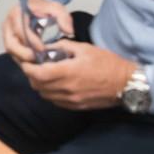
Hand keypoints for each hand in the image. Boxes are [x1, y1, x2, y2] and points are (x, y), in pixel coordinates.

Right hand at [1, 0, 74, 63]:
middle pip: (11, 44)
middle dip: (24, 54)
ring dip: (22, 58)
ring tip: (36, 63)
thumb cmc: (43, 8)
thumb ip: (63, 17)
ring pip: (10, 50)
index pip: (20, 30)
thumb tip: (68, 31)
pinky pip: (12, 52)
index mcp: (17, 13)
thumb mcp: (55, 8)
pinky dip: (22, 59)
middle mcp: (8, 24)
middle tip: (37, 60)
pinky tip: (33, 62)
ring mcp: (7, 33)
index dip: (31, 41)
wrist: (34, 6)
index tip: (43, 49)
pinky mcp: (8, 40)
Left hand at [20, 42, 136, 110]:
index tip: (26, 62)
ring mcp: (72, 100)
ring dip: (40, 86)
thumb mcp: (85, 48)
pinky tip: (55, 85)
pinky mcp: (77, 107)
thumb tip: (46, 47)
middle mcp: (68, 89)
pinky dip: (50, 94)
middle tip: (34, 66)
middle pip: (38, 86)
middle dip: (32, 76)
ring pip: (45, 95)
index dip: (28, 68)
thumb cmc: (107, 63)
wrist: (126, 83)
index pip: (38, 74)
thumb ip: (63, 46)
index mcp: (68, 72)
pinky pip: (56, 102)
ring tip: (44, 75)